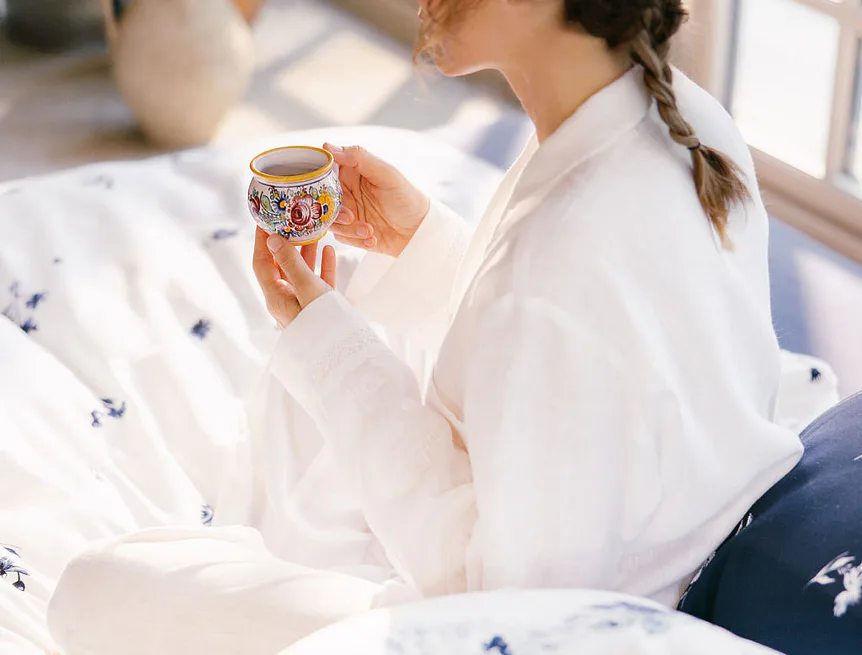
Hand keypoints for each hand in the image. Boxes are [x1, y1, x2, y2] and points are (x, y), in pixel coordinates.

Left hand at [252, 227, 335, 327]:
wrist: (343, 353)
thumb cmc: (323, 322)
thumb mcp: (307, 288)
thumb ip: (291, 263)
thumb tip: (272, 239)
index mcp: (275, 296)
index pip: (261, 262)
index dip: (260, 240)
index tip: (264, 218)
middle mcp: (286, 299)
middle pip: (281, 265)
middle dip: (287, 241)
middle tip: (292, 220)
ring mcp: (303, 304)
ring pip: (302, 271)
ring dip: (306, 251)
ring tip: (314, 230)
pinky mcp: (321, 307)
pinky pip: (319, 281)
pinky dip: (323, 265)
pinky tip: (329, 250)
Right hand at [324, 143, 429, 257]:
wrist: (420, 230)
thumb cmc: (407, 197)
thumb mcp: (387, 174)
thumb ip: (359, 158)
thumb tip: (329, 146)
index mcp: (351, 173)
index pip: (325, 171)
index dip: (320, 180)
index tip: (326, 189)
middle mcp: (346, 192)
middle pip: (322, 200)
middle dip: (335, 211)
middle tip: (351, 216)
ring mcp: (347, 213)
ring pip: (331, 221)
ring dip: (348, 228)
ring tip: (369, 230)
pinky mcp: (351, 233)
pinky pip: (341, 237)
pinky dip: (356, 239)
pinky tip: (373, 238)